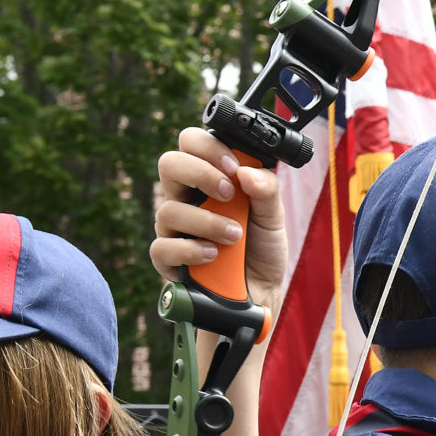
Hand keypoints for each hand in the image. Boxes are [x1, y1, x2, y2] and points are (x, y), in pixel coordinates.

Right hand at [151, 127, 288, 315]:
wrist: (262, 291)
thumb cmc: (261, 248)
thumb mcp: (274, 217)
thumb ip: (267, 190)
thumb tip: (247, 171)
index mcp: (208, 179)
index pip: (191, 144)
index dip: (208, 147)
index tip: (234, 167)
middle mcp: (186, 198)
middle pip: (169, 164)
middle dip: (201, 173)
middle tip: (229, 193)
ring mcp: (174, 228)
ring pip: (168, 209)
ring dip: (206, 221)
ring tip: (234, 236)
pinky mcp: (168, 260)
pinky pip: (162, 248)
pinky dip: (190, 250)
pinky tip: (213, 255)